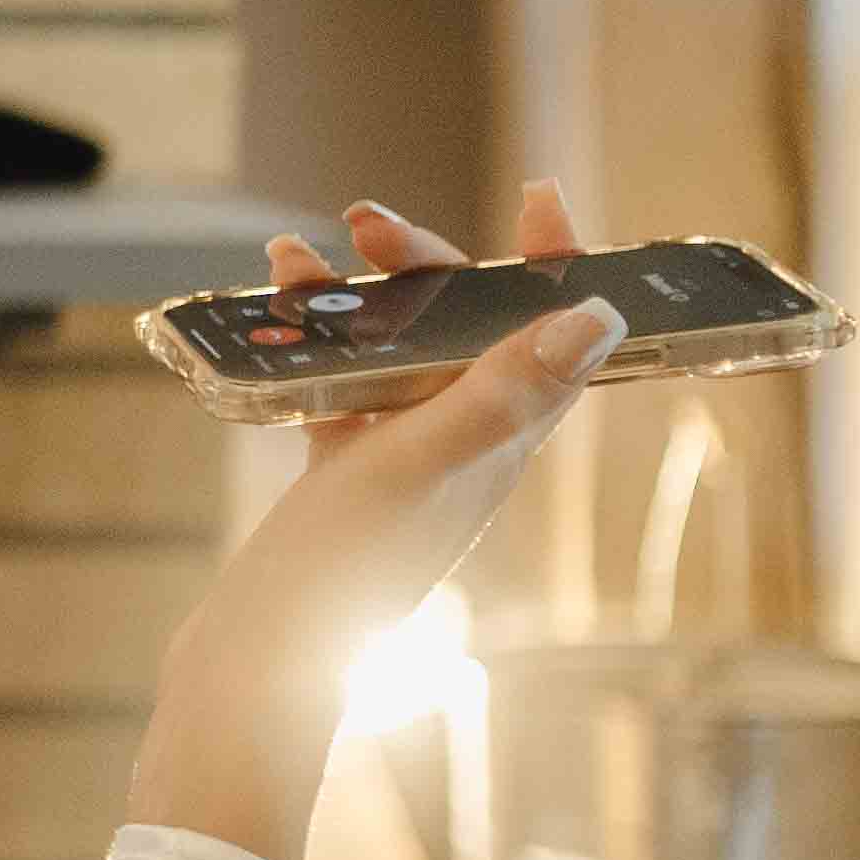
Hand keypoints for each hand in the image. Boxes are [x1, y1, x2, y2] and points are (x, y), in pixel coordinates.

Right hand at [130, 179, 620, 859]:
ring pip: (399, 347)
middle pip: (467, 326)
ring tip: (305, 254)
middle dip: (428, 261)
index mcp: (500, 440)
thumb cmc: (342, 570)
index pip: (555, 337)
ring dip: (363, 292)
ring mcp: (401, 458)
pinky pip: (341, 380)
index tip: (541, 197)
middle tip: (367, 223)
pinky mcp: (344, 471)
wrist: (261, 662)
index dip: (559, 266)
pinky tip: (274, 308)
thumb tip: (598, 318)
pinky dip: (313, 335)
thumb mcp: (421, 464)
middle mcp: (462, 444)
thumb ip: (504, 390)